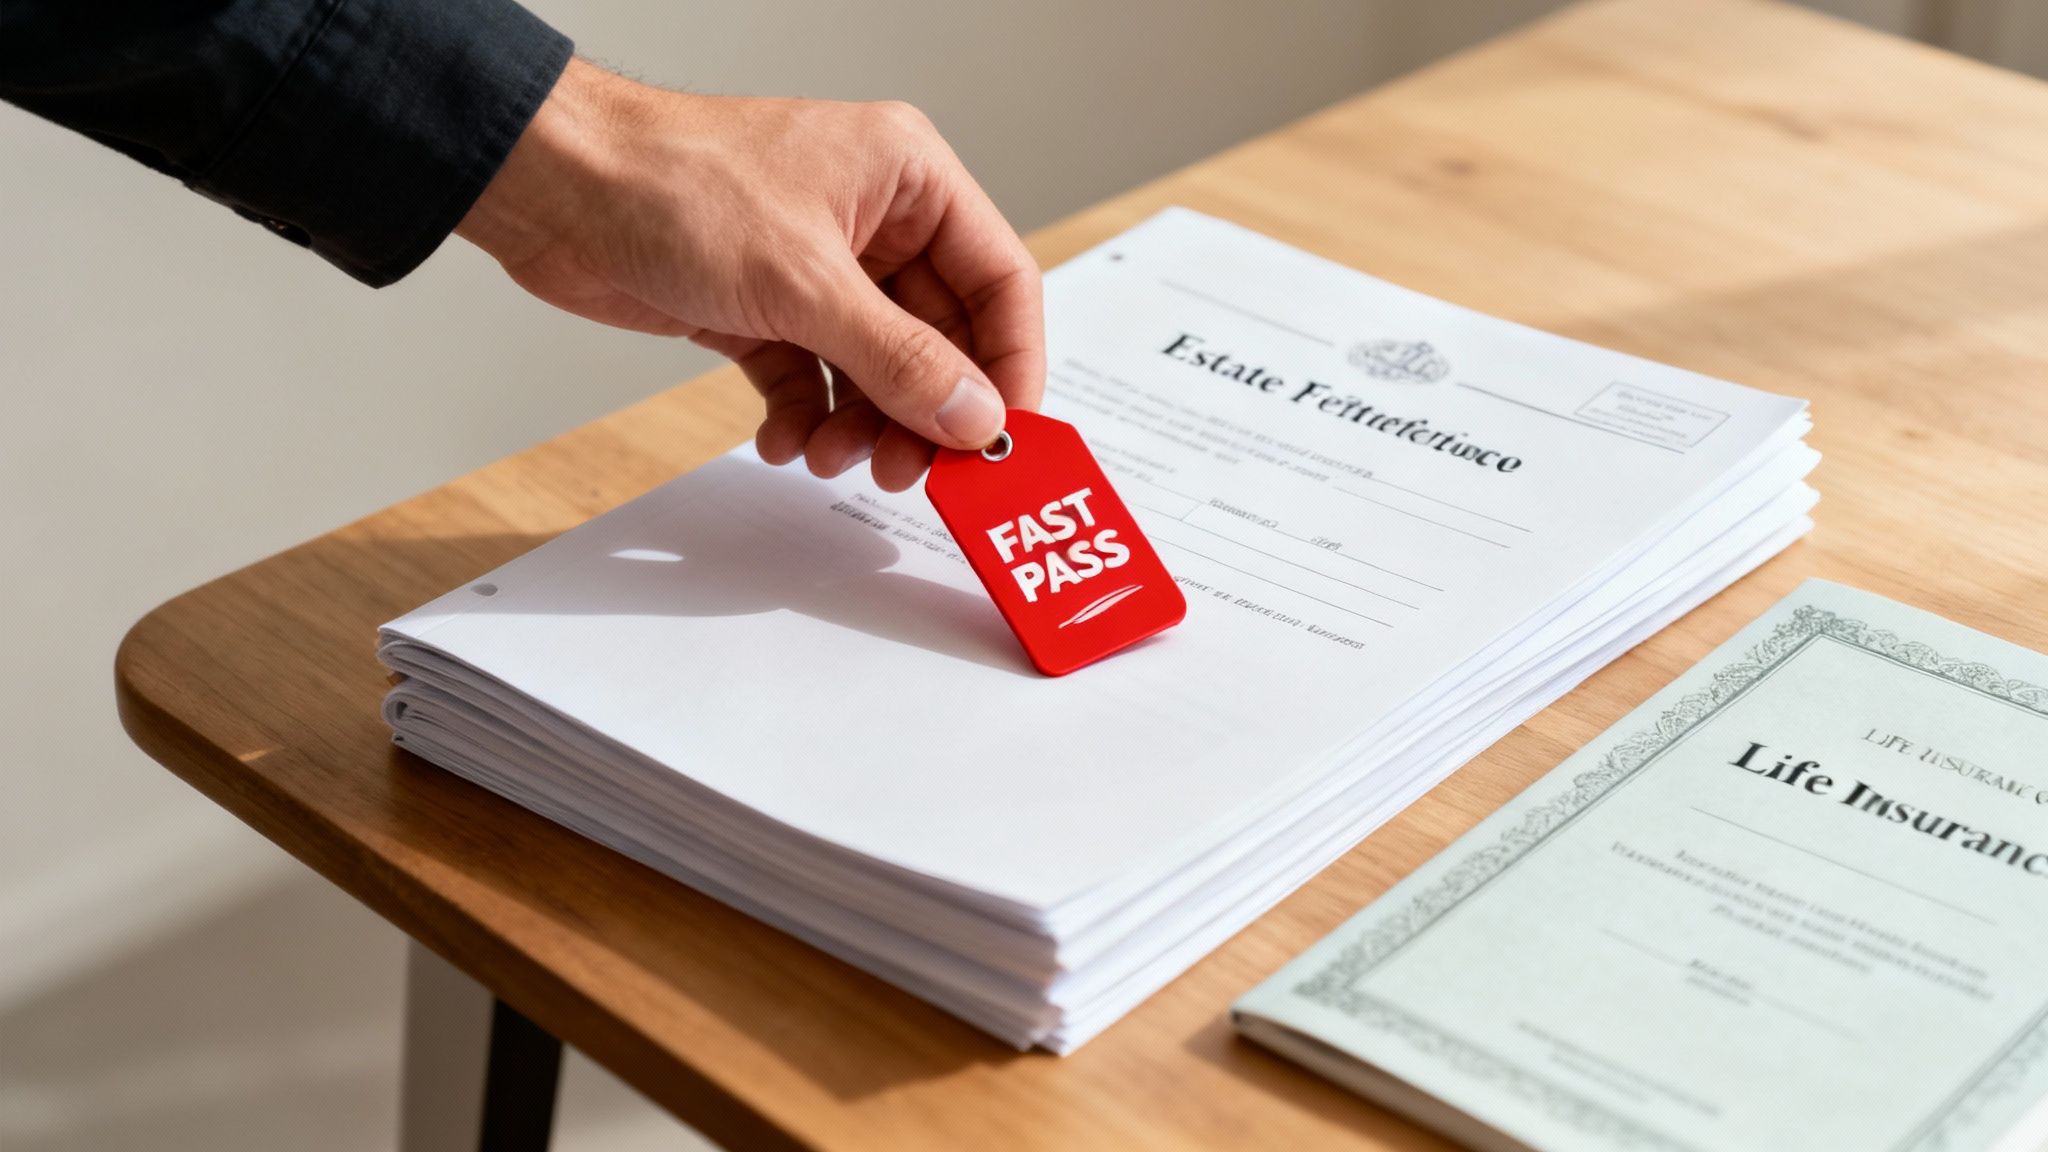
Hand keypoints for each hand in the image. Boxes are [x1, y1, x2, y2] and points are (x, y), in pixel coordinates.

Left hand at [456, 59, 1044, 490]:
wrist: (554, 189)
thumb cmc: (672, 183)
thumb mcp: (807, 283)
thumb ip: (900, 360)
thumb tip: (974, 416)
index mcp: (909, 179)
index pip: (1000, 280)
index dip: (1010, 365)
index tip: (1003, 438)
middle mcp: (873, 220)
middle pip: (938, 337)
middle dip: (923, 410)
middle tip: (910, 469)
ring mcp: (818, 266)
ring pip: (875, 368)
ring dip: (860, 424)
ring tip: (830, 454)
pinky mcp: (765, 306)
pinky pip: (812, 378)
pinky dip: (804, 416)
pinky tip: (784, 440)